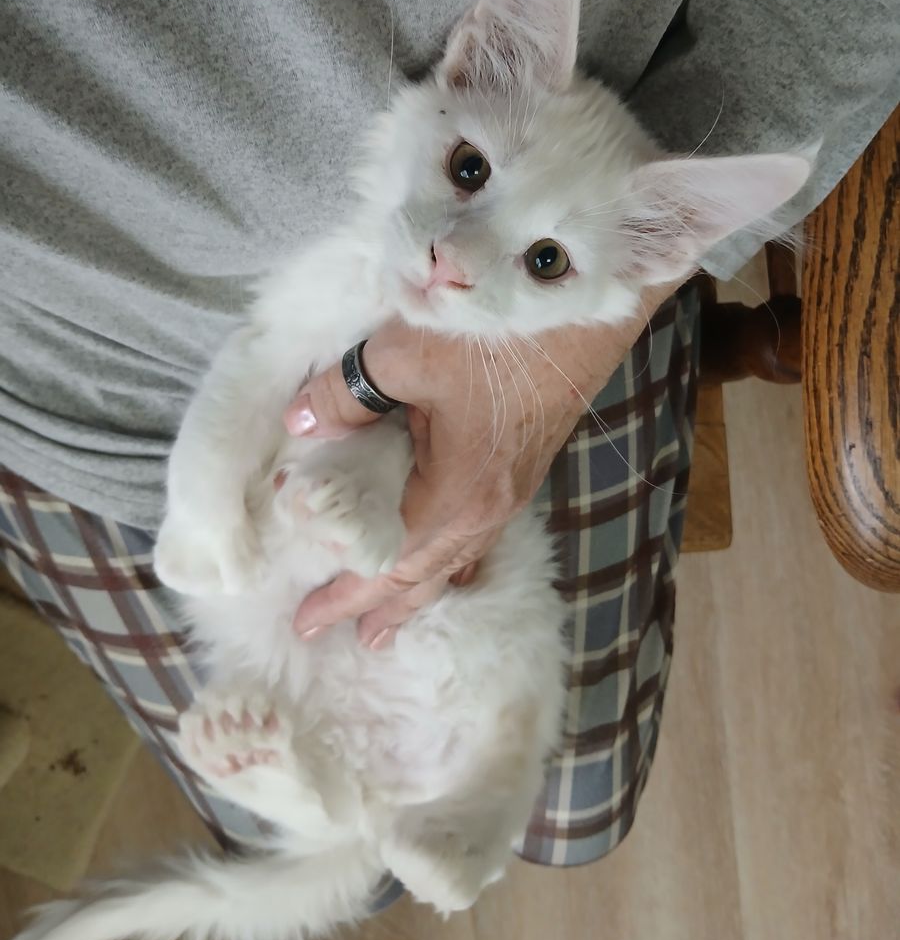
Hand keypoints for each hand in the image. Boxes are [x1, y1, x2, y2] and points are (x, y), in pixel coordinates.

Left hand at [286, 286, 677, 646]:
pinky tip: (450, 556)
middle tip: (345, 637)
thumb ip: (344, 394)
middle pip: (426, 574)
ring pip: (457, 557)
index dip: (346, 594)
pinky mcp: (523, 466)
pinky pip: (478, 533)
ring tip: (391, 617)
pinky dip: (450, 556)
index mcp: (457, 495)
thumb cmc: (496, 333)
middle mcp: (489, 507)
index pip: (390, 564)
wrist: (586, 302)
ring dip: (418, 587)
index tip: (307, 621)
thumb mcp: (404, 355)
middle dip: (381, 607)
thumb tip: (298, 424)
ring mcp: (512, 489)